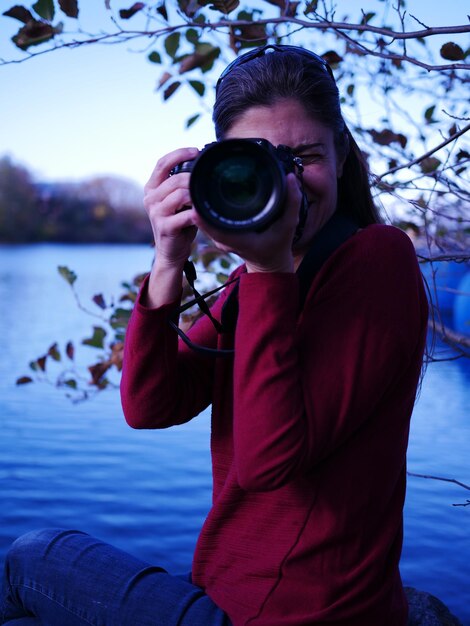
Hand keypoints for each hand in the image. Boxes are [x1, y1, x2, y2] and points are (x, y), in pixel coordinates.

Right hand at [144, 147, 199, 269]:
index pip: (162, 163)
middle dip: (193, 179)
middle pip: (174, 178)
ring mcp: (156, 213)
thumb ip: (183, 184)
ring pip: (179, 194)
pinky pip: (184, 214)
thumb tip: (201, 165)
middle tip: (205, 184)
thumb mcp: (178, 200)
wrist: (171, 252)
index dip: (179, 154)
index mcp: (152, 188)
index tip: (196, 151)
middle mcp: (150, 198)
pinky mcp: (165, 227)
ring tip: (202, 201)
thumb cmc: (178, 223)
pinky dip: (196, 213)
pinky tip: (201, 215)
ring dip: (195, 196)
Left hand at [193, 173, 301, 273]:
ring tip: (194, 182)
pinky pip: (208, 219)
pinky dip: (205, 207)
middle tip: (192, 181)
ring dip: (199, 203)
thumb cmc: (278, 246)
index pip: (217, 228)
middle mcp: (226, 240)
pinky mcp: (220, 233)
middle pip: (205, 220)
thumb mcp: (289, 225)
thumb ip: (291, 202)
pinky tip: (202, 191)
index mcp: (240, 240)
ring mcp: (221, 238)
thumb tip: (291, 178)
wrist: (270, 263)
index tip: (195, 202)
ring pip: (204, 219)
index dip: (204, 216)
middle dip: (198, 201)